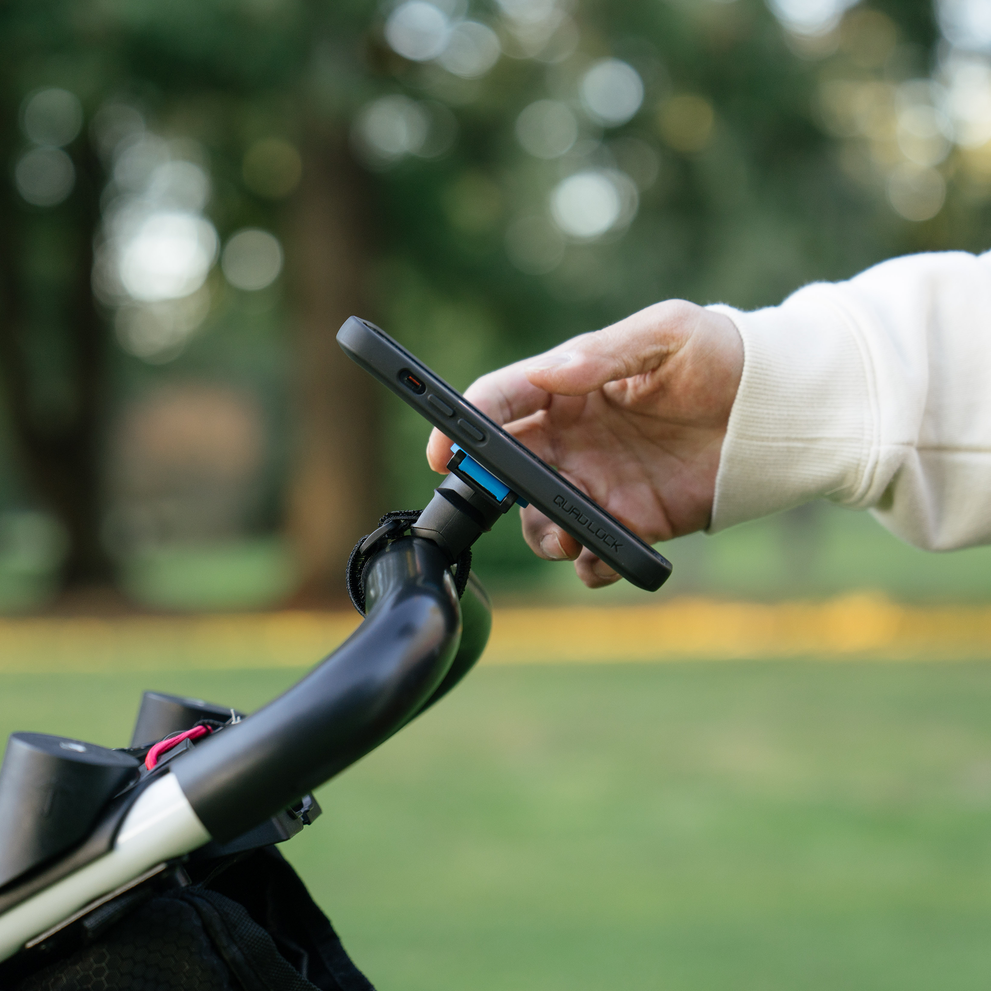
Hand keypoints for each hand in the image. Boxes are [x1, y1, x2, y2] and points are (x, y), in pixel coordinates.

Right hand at [427, 300, 743, 587]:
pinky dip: (590, 565)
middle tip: (512, 501)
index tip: (446, 451)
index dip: (464, 424)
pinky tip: (605, 557)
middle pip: (508, 470)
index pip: (501, 403)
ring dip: (542, 535)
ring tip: (568, 539)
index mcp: (570, 388)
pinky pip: (594, 553)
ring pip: (544, 519)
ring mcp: (601, 482)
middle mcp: (574, 439)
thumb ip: (605, 353)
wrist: (779, 409)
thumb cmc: (722, 354)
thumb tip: (548, 372)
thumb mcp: (667, 332)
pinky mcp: (634, 520)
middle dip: (496, 492)